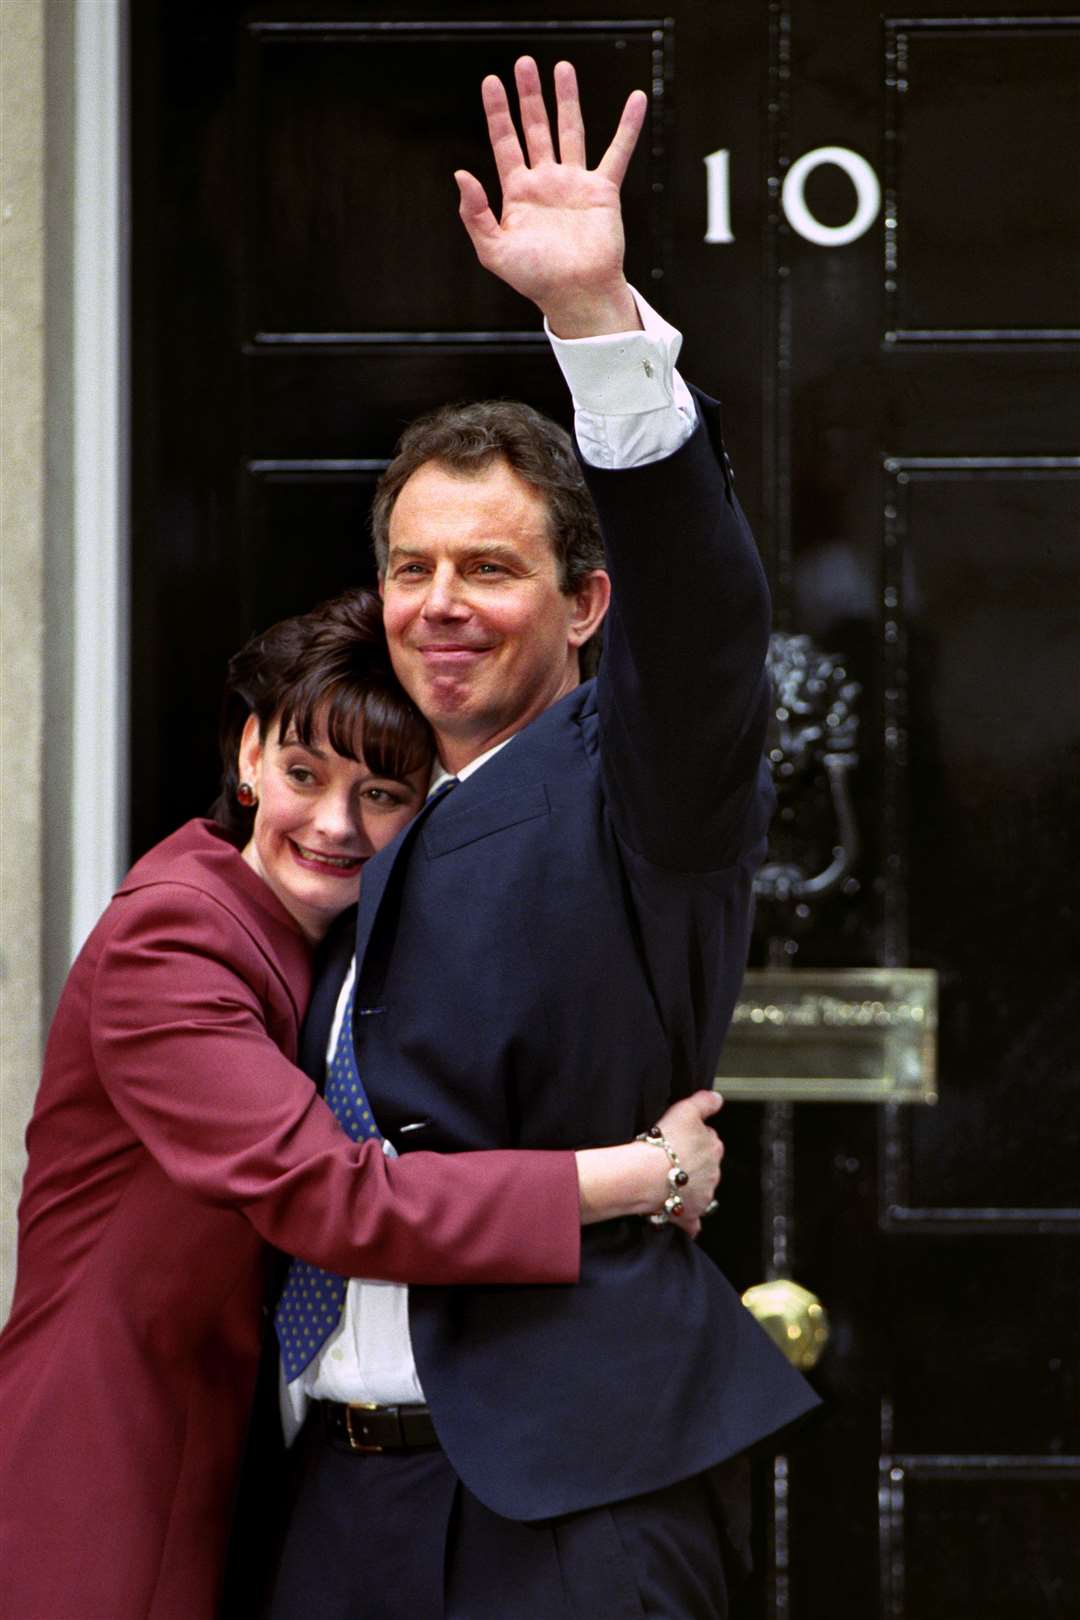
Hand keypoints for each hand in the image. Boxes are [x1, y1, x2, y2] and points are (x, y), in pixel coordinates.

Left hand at [455, 56, 645, 337]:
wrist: (576, 295)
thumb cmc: (535, 280)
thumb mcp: (493, 251)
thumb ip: (474, 214)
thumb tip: (461, 174)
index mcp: (518, 194)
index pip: (505, 142)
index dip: (498, 113)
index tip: (492, 82)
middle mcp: (546, 183)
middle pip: (536, 128)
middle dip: (530, 96)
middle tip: (525, 64)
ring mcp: (574, 184)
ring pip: (570, 130)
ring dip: (566, 99)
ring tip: (562, 67)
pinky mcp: (602, 191)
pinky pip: (617, 152)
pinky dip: (628, 126)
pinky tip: (635, 100)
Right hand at [653, 1090, 723, 1236]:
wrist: (647, 1175)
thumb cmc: (664, 1142)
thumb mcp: (685, 1110)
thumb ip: (704, 1102)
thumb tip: (718, 1099)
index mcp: (713, 1148)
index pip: (709, 1140)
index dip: (694, 1138)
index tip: (680, 1139)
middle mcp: (713, 1173)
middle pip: (705, 1166)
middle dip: (693, 1164)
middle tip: (672, 1159)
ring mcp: (702, 1195)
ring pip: (700, 1191)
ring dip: (690, 1188)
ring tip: (669, 1183)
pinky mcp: (689, 1214)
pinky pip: (692, 1221)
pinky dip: (690, 1223)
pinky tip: (684, 1222)